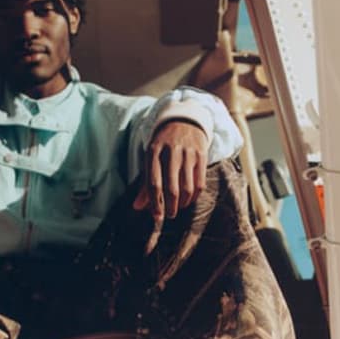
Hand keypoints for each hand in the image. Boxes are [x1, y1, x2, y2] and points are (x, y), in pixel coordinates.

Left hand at [133, 119, 207, 252]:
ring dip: (182, 203)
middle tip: (169, 215)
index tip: (157, 217)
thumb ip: (145, 183)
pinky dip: (194, 196)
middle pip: (171, 188)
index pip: (153, 183)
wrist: (184, 121)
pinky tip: (189, 199)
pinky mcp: (201, 155)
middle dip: (170, 207)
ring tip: (178, 207)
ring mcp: (188, 153)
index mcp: (154, 152)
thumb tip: (137, 207)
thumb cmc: (163, 145)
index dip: (155, 203)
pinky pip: (199, 182)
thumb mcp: (150, 159)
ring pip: (187, 188)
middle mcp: (171, 152)